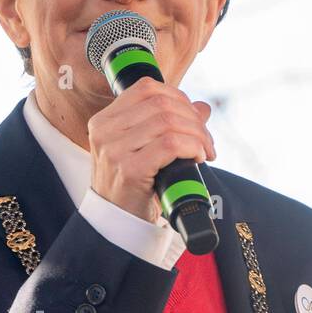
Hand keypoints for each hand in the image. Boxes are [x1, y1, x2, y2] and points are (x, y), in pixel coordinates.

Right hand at [87, 75, 215, 222]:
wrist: (115, 225)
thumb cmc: (132, 187)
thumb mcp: (144, 150)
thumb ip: (168, 125)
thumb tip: (203, 107)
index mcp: (104, 120)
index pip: (147, 88)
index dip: (179, 98)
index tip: (194, 120)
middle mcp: (105, 131)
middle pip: (162, 103)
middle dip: (193, 119)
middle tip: (206, 141)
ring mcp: (114, 150)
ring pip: (168, 122)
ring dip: (197, 135)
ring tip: (204, 151)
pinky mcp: (128, 169)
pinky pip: (170, 145)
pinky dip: (191, 147)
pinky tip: (197, 158)